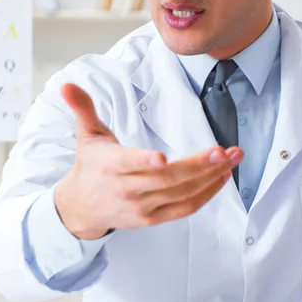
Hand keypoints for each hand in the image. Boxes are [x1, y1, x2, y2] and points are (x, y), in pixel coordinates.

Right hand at [54, 83, 242, 239]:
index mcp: (109, 166)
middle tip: (224, 151)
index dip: (143, 162)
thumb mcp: (87, 135)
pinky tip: (223, 177)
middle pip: (166, 180)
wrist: (81, 209)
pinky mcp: (154, 218)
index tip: (162, 158)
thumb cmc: (90, 166)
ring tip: (234, 157)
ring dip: (211, 177)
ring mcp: (142, 207)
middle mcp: (126, 190)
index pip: (127, 164)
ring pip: (181, 194)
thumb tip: (67, 84)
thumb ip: (82, 108)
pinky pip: (185, 208)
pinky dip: (206, 194)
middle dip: (198, 165)